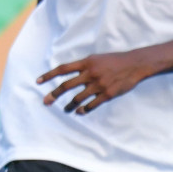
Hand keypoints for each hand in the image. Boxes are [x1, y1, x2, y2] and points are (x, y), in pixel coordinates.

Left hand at [38, 49, 155, 113]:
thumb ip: (82, 66)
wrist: (135, 64)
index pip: (62, 69)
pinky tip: (79, 112)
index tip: (37, 81)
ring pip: (78, 98)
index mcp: (85, 63)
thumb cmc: (113, 60)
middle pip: (66, 85)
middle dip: (54, 94)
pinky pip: (92, 104)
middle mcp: (89, 74)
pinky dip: (84, 109)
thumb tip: (67, 73)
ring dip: (69, 106)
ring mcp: (98, 85)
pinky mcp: (107, 94)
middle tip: (46, 101)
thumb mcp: (95, 58)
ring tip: (65, 110)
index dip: (48, 75)